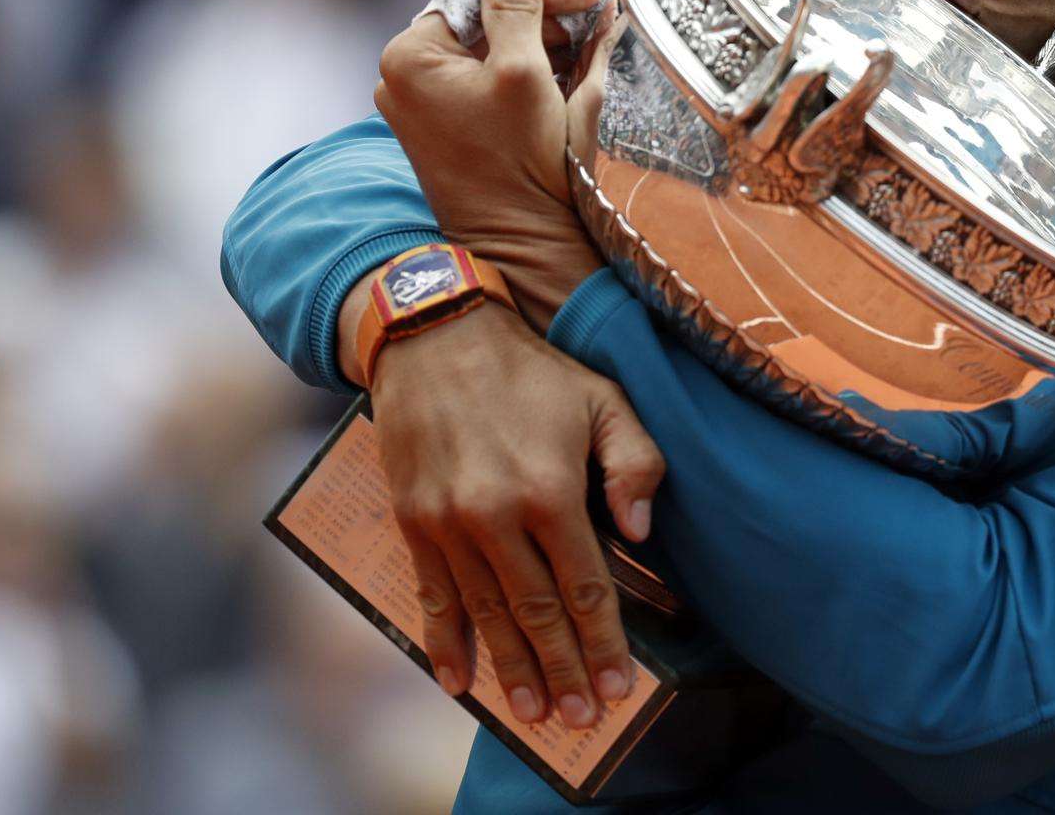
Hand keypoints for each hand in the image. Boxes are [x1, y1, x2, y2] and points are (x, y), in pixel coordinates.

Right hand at [367, 298, 664, 726]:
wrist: (435, 337)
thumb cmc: (532, 371)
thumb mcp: (604, 398)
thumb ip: (635, 462)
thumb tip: (640, 532)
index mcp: (551, 489)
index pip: (585, 585)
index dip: (602, 642)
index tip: (620, 685)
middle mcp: (496, 515)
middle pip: (536, 613)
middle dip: (562, 671)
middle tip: (582, 717)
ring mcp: (448, 523)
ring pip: (486, 615)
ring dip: (511, 670)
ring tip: (535, 713)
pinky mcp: (414, 521)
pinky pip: (431, 595)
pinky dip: (443, 643)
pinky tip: (458, 682)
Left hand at [375, 0, 603, 324]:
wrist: (520, 246)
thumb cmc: (518, 163)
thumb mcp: (523, 73)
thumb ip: (516, 6)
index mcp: (409, 56)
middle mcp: (404, 78)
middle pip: (483, 20)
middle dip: (543, 19)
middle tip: (597, 23)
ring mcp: (423, 107)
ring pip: (490, 51)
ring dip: (540, 46)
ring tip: (590, 53)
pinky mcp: (447, 130)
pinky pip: (487, 83)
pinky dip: (527, 75)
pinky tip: (567, 79)